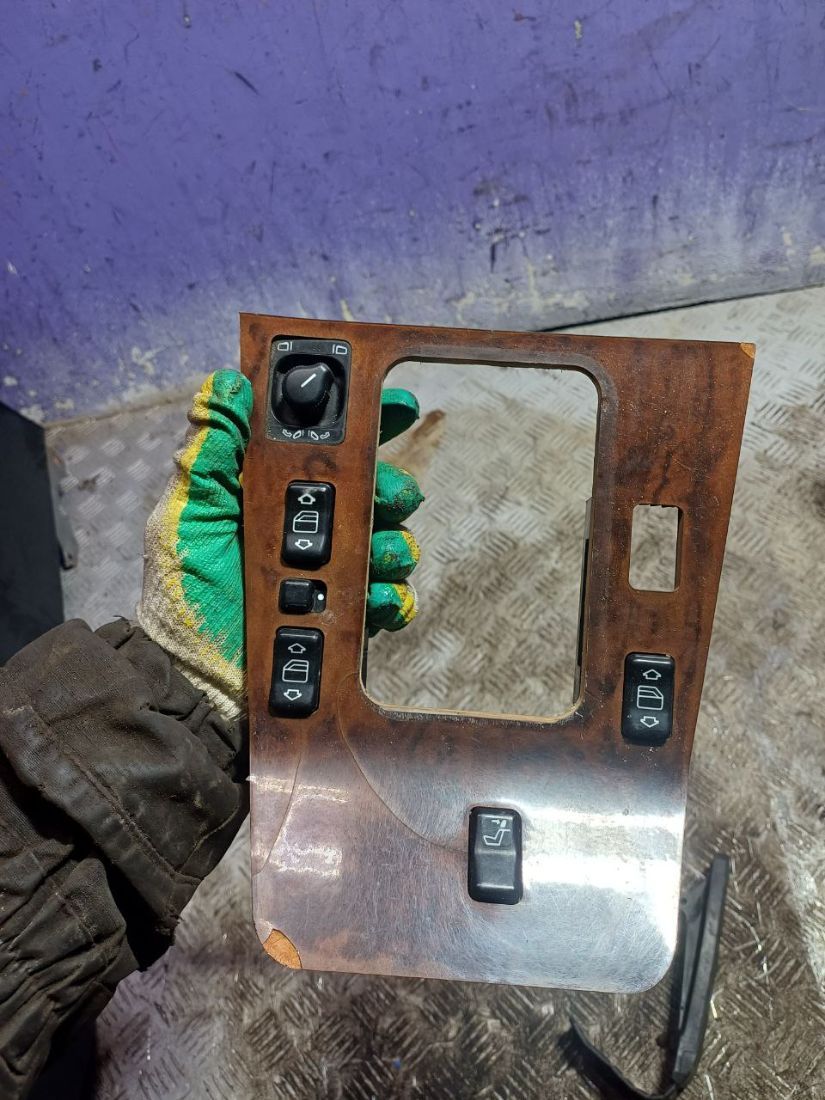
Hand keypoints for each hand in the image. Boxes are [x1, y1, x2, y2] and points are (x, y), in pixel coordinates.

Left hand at [138, 371, 423, 717]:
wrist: (194, 685)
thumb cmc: (182, 598)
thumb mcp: (187, 514)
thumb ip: (210, 450)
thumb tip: (228, 382)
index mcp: (274, 493)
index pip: (328, 445)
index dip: (367, 421)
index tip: (399, 406)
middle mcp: (308, 528)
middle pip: (375, 491)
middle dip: (392, 487)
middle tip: (390, 496)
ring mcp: (330, 574)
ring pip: (390, 543)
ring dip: (393, 545)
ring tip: (377, 559)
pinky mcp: (345, 618)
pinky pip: (389, 600)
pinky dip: (391, 598)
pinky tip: (375, 600)